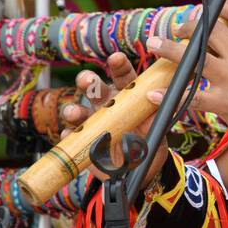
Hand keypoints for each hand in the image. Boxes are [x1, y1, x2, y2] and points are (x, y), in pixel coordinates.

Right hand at [59, 51, 168, 187]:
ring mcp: (93, 123)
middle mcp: (107, 105)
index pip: (123, 76)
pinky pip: (73, 137)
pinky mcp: (84, 142)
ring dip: (73, 110)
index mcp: (127, 96)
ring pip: (79, 111)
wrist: (142, 169)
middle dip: (89, 82)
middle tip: (87, 80)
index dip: (119, 66)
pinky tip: (69, 135)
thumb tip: (156, 98)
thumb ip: (157, 114)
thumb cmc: (149, 140)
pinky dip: (70, 135)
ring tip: (73, 113)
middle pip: (95, 89)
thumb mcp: (157, 127)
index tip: (116, 58)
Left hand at [146, 0, 227, 134]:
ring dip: (170, 48)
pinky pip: (192, 97)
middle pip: (209, 29)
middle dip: (189, 25)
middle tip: (179, 27)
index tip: (208, 8)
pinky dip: (171, 96)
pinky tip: (155, 95)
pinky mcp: (224, 102)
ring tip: (155, 43)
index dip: (220, 6)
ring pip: (193, 57)